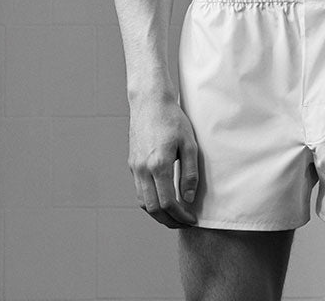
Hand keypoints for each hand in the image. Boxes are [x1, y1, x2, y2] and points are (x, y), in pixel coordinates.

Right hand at [128, 94, 198, 227]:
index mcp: (159, 165)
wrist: (150, 102)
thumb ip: (189, 173)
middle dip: (169, 221)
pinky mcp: (132, 163)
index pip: (168, 203)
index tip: (191, 219)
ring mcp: (135, 167)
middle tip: (183, 223)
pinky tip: (162, 199)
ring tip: (174, 215)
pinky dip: (150, 201)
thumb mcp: (189, 143)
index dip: (180, 216)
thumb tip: (188, 198)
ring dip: (158, 214)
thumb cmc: (173, 119)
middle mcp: (143, 169)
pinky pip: (139, 190)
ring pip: (143, 202)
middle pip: (153, 209)